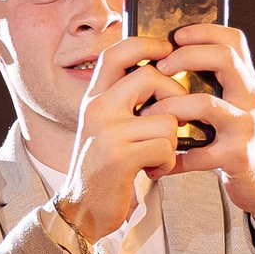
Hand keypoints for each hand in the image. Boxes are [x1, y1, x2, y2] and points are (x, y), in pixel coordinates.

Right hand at [56, 35, 181, 241]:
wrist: (81, 210)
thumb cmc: (102, 169)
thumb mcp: (106, 128)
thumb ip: (125, 103)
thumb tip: (163, 77)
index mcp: (93, 98)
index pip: (116, 53)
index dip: (146, 44)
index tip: (168, 49)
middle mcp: (97, 108)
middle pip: (150, 76)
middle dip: (173, 96)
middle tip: (172, 119)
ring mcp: (107, 131)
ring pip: (166, 119)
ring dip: (170, 142)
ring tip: (154, 156)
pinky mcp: (120, 156)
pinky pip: (165, 148)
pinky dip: (166, 163)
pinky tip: (151, 171)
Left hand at [156, 24, 254, 226]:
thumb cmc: (237, 137)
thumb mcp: (233, 103)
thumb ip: (213, 83)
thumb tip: (168, 58)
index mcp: (245, 81)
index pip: (233, 41)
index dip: (205, 31)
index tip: (176, 35)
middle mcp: (250, 98)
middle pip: (225, 59)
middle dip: (187, 57)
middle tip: (160, 68)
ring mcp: (246, 126)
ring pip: (207, 105)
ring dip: (172, 107)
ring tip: (150, 114)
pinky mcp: (239, 156)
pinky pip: (201, 154)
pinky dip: (177, 158)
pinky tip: (161, 161)